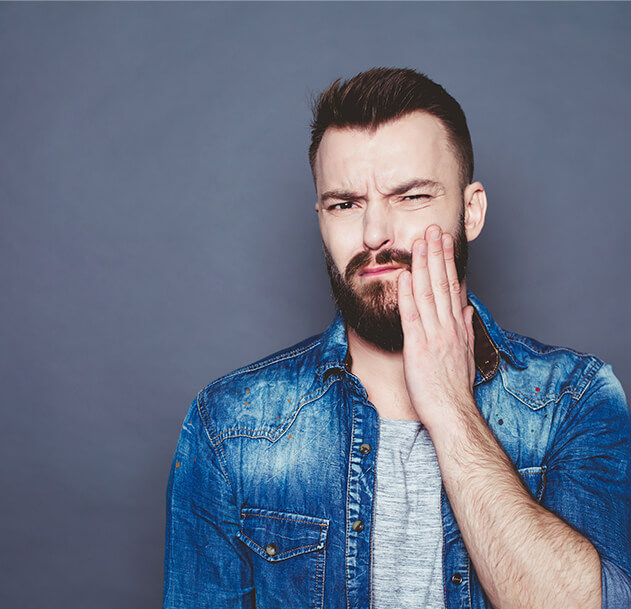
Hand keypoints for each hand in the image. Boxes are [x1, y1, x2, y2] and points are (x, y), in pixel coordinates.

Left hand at [397, 224, 475, 429]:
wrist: (452, 412)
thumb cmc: (456, 388)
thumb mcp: (465, 354)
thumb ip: (465, 328)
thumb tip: (465, 307)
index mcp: (456, 327)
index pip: (452, 287)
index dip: (447, 262)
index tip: (444, 242)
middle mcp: (447, 326)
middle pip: (442, 283)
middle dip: (437, 254)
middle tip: (433, 229)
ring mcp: (433, 335)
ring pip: (428, 293)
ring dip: (424, 265)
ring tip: (420, 242)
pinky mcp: (418, 347)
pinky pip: (412, 316)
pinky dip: (408, 294)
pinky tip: (405, 275)